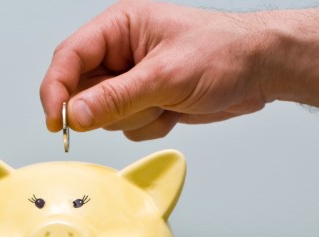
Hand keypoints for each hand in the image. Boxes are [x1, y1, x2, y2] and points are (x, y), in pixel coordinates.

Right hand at [39, 0, 280, 140]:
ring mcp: (133, 78)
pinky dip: (151, 126)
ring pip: (105, 115)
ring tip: (167, 101)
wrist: (262, 69)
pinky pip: (128, 127)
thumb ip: (116, 98)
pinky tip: (175, 110)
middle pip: (82, 92)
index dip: (56, 91)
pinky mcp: (147, 100)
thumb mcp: (166, 76)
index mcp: (119, 27)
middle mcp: (121, 51)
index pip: (68, 58)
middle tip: (143, 103)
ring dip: (136, 118)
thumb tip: (76, 114)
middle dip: (111, 107)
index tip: (56, 121)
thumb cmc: (225, 52)